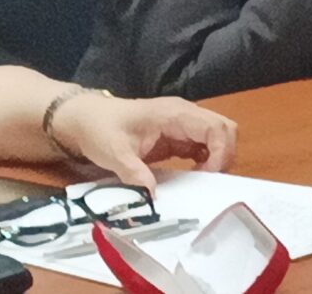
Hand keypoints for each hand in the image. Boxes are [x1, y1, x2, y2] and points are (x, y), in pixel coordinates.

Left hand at [48, 92, 237, 190]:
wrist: (85, 119)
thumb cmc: (100, 129)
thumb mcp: (114, 153)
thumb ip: (133, 173)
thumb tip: (152, 197)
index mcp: (174, 114)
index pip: (216, 128)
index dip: (221, 153)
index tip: (208, 177)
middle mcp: (184, 115)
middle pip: (225, 128)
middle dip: (226, 155)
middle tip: (210, 180)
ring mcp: (182, 125)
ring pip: (218, 136)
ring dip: (218, 158)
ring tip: (202, 180)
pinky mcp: (177, 136)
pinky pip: (204, 145)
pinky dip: (207, 160)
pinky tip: (194, 176)